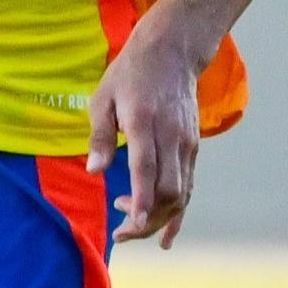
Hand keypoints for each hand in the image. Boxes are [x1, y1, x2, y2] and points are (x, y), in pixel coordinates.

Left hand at [83, 23, 210, 246]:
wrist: (172, 53)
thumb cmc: (130, 75)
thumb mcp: (103, 98)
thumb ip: (99, 136)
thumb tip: (94, 171)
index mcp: (145, 123)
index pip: (147, 169)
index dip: (142, 199)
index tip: (133, 223)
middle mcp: (171, 137)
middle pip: (168, 190)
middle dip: (147, 219)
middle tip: (120, 231)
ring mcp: (186, 144)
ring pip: (181, 194)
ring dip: (159, 218)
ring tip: (131, 226)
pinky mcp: (193, 149)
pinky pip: (189, 187)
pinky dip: (178, 213)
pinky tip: (164, 235)